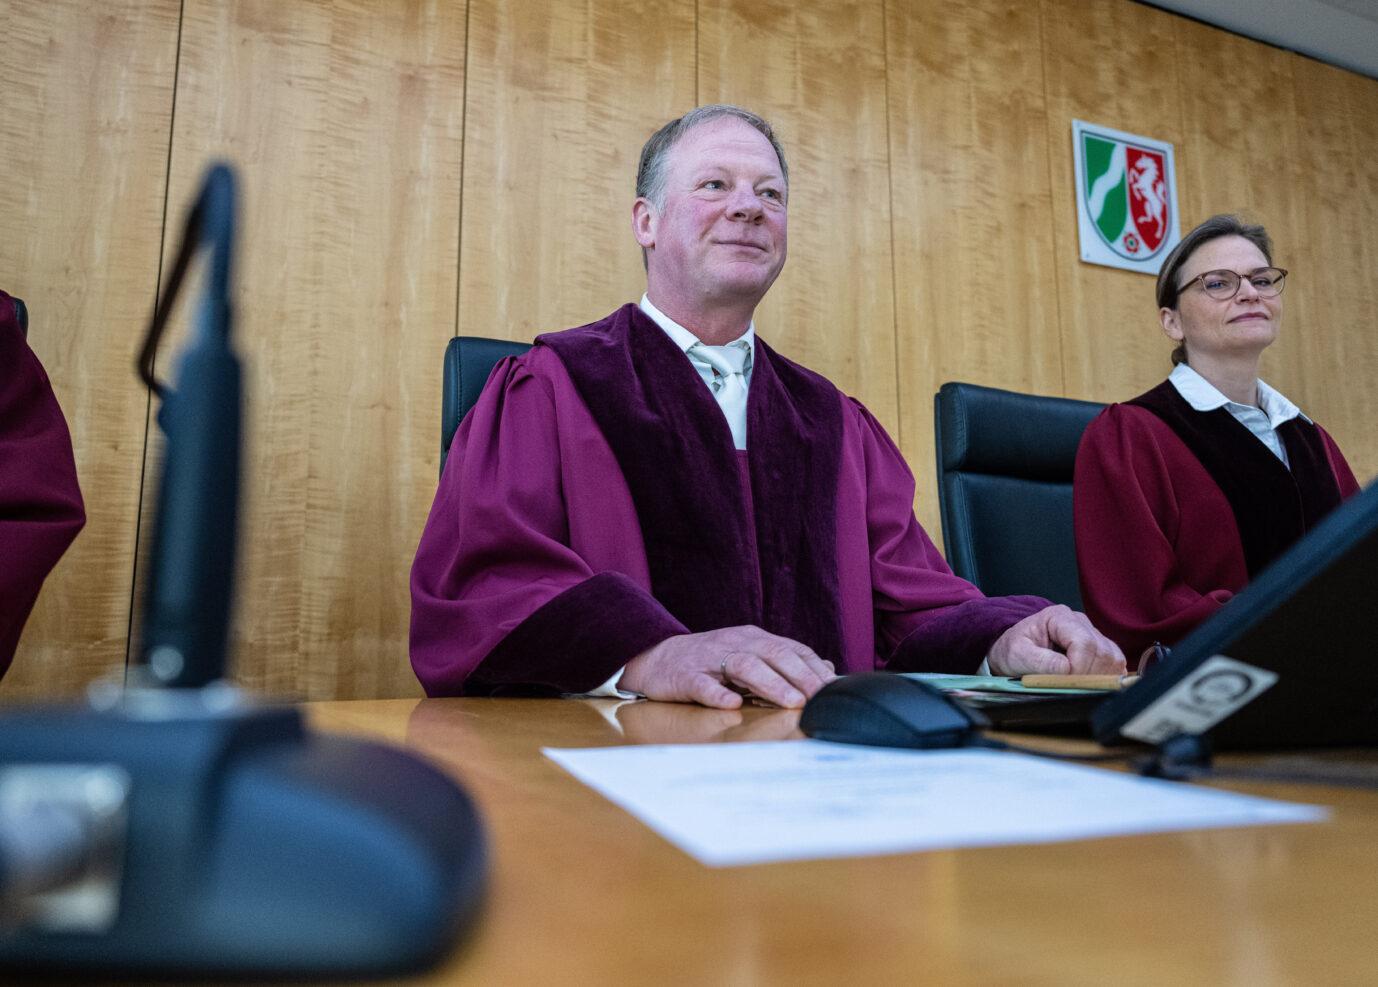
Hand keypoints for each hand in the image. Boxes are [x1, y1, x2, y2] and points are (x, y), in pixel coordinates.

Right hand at [620, 626, 836, 709]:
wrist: (656, 658)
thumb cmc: (709, 662)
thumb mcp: (749, 655)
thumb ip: (784, 661)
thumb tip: (826, 667)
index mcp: (753, 639)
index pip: (791, 649)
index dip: (814, 668)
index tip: (836, 689)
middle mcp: (736, 643)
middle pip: (774, 654)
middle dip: (801, 676)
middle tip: (822, 697)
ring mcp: (710, 659)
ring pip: (744, 665)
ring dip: (771, 683)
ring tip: (792, 701)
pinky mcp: (686, 676)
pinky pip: (703, 684)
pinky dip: (718, 694)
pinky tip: (732, 706)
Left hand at [986, 605, 1125, 676]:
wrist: (1014, 649)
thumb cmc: (1013, 649)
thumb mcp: (1017, 654)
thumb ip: (1040, 661)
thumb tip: (1065, 669)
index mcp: (1058, 617)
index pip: (1084, 642)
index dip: (1079, 666)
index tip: (1066, 681)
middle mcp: (1080, 622)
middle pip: (1102, 651)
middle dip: (1089, 675)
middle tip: (1071, 688)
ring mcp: (1092, 634)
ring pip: (1113, 658)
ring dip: (1100, 677)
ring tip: (1077, 686)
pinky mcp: (1099, 649)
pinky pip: (1115, 664)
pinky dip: (1106, 677)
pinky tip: (1088, 684)